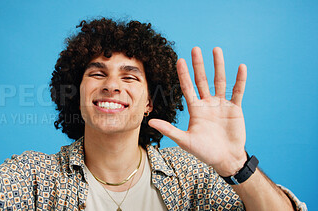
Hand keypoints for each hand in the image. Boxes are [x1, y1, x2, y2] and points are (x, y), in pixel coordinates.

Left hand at [149, 47, 247, 175]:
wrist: (225, 159)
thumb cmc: (204, 152)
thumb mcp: (185, 141)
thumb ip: (169, 130)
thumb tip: (150, 122)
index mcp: (195, 109)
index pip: (188, 88)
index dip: (184, 74)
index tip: (179, 60)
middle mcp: (207, 104)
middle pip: (202, 80)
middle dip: (198, 65)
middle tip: (195, 49)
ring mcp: (221, 105)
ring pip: (220, 81)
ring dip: (218, 66)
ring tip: (216, 49)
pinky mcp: (235, 108)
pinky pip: (238, 91)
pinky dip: (239, 79)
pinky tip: (241, 66)